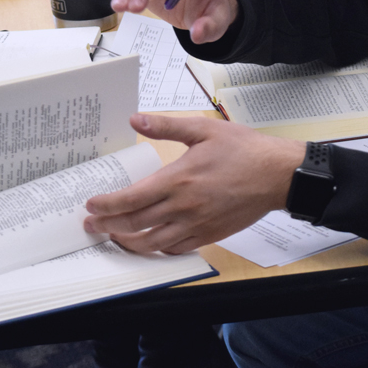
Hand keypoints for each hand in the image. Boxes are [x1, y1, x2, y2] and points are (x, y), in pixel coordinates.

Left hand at [84, 114, 305, 253]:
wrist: (277, 175)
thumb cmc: (244, 150)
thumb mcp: (204, 129)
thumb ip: (166, 126)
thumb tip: (135, 119)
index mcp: (178, 179)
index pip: (131, 198)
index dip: (106, 205)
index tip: (91, 205)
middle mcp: (183, 207)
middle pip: (134, 224)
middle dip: (107, 226)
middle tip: (90, 225)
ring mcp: (196, 224)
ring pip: (152, 243)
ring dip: (127, 243)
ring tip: (113, 237)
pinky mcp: (209, 234)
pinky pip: (175, 249)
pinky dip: (157, 249)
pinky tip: (149, 242)